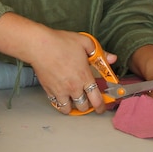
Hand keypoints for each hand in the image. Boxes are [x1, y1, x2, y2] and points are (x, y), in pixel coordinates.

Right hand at [0, 15, 116, 115]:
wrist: (39, 46)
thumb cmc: (61, 42)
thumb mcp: (85, 43)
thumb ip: (100, 53)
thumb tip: (112, 58)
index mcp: (85, 77)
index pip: (97, 99)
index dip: (101, 106)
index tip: (102, 108)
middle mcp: (73, 87)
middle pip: (84, 106)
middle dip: (88, 106)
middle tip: (88, 101)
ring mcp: (60, 91)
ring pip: (69, 109)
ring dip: (73, 107)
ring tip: (74, 101)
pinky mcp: (49, 90)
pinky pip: (56, 104)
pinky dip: (60, 103)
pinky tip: (62, 97)